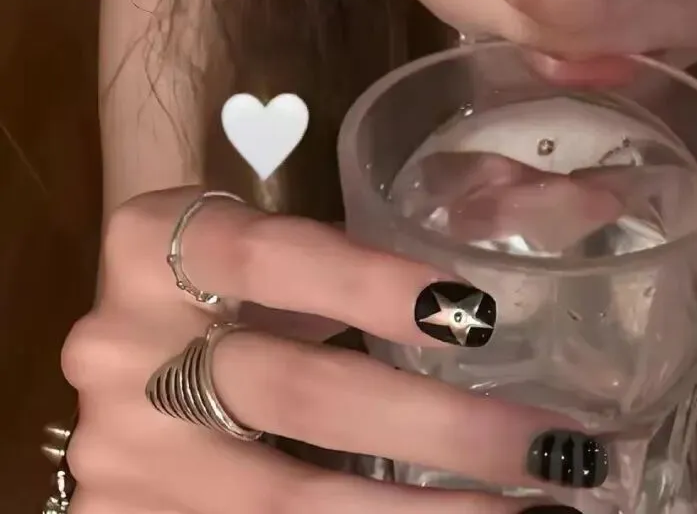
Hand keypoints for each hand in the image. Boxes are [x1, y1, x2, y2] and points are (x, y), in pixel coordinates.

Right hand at [62, 187, 605, 512]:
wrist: (123, 348)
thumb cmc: (225, 275)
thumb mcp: (272, 244)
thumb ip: (364, 248)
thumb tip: (566, 220)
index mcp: (153, 245)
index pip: (271, 257)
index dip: (369, 284)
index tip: (476, 318)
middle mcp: (122, 349)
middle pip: (296, 393)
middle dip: (435, 429)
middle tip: (547, 445)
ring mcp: (121, 453)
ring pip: (284, 503)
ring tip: (527, 512)